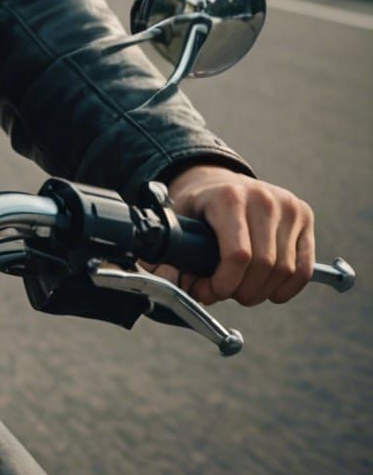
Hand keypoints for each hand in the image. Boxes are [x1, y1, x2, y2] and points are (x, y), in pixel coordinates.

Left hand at [161, 165, 314, 306]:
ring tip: (241, 288)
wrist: (219, 181)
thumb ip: (170, 252)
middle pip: (263, 266)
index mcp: (228, 197)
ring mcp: (287, 206)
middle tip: (224, 293)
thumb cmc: (199, 205)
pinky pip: (304, 268)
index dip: (224, 284)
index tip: (209, 291)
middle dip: (241, 291)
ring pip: (285, 271)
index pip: (238, 256)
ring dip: (262, 292)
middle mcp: (262, 198)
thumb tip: (170, 283)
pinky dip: (286, 288)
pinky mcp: (304, 216)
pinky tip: (267, 289)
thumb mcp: (178, 220)